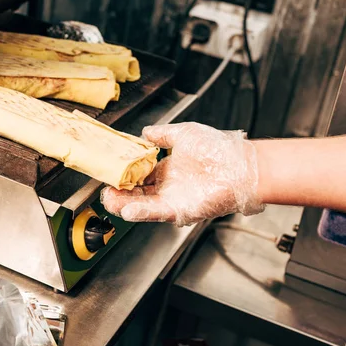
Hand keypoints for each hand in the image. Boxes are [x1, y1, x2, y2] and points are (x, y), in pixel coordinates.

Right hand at [101, 122, 264, 226]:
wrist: (240, 164)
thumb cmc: (219, 149)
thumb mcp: (183, 134)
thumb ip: (162, 134)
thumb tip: (144, 132)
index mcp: (167, 170)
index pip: (139, 176)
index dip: (124, 176)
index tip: (111, 172)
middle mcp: (168, 187)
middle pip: (136, 194)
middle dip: (119, 193)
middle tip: (105, 190)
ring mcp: (173, 200)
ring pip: (142, 206)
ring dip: (124, 205)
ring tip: (109, 201)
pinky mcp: (180, 210)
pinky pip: (156, 213)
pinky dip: (141, 212)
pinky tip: (127, 209)